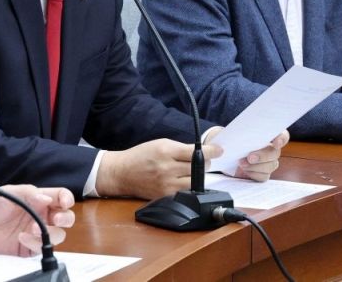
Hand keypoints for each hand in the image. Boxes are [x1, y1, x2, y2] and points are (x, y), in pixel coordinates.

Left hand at [0, 186, 75, 256]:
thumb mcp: (8, 193)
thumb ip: (29, 193)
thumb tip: (47, 199)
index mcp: (39, 198)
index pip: (61, 196)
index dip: (67, 198)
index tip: (64, 202)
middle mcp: (41, 215)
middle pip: (66, 217)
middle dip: (65, 218)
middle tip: (55, 219)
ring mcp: (37, 232)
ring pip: (58, 235)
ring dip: (50, 232)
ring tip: (31, 229)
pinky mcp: (30, 248)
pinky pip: (42, 249)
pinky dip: (36, 244)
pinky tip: (22, 238)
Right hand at [96, 139, 222, 198]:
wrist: (121, 172)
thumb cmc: (141, 156)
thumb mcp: (160, 144)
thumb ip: (181, 148)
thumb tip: (203, 152)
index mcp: (166, 151)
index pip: (196, 152)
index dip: (211, 151)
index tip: (219, 150)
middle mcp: (167, 168)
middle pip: (199, 168)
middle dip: (205, 163)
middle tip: (202, 161)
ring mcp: (166, 184)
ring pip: (196, 182)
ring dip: (198, 176)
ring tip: (192, 171)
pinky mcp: (165, 196)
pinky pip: (186, 192)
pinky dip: (189, 186)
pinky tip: (184, 181)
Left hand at [207, 129, 288, 181]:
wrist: (220, 156)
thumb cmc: (222, 141)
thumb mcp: (219, 133)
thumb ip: (220, 132)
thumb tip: (224, 140)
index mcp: (264, 134)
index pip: (281, 134)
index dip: (282, 138)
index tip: (276, 143)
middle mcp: (269, 148)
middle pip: (276, 152)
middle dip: (263, 155)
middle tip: (250, 157)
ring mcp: (266, 162)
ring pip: (271, 165)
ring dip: (257, 166)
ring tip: (241, 164)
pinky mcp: (260, 174)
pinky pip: (264, 176)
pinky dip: (254, 174)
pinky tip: (245, 171)